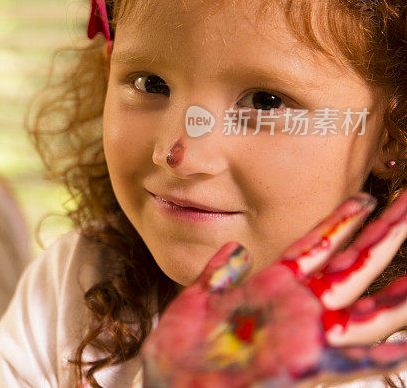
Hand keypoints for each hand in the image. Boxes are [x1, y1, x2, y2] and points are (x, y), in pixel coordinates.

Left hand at [142, 191, 406, 386]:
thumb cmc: (180, 358)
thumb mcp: (195, 303)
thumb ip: (217, 275)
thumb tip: (234, 249)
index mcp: (270, 290)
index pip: (314, 247)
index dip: (341, 222)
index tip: (365, 195)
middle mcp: (295, 311)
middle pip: (352, 266)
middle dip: (384, 235)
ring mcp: (303, 338)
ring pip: (365, 308)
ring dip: (398, 291)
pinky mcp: (301, 367)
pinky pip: (349, 362)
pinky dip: (378, 355)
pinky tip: (402, 346)